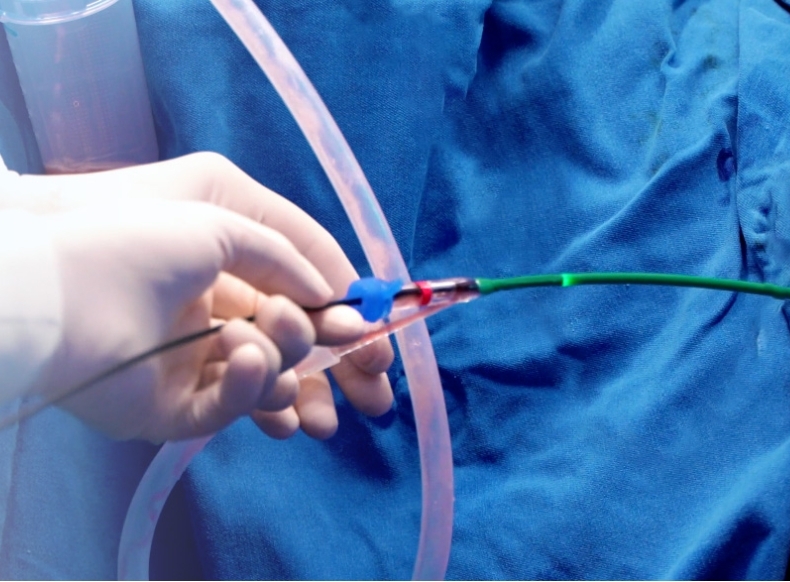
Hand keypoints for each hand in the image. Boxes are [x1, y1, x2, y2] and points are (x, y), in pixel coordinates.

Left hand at [13, 153, 394, 440]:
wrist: (60, 285)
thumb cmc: (138, 231)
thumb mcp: (225, 216)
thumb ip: (288, 255)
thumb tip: (333, 296)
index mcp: (229, 261)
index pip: (302, 290)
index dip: (344, 314)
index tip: (379, 339)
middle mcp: (220, 309)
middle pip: (296, 346)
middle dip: (338, 369)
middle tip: (375, 398)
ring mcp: (199, 358)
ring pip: (272, 378)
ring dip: (290, 370)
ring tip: (274, 354)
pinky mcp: (177, 404)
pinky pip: (232, 405)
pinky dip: (250, 388)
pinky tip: (246, 362)